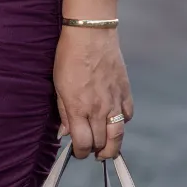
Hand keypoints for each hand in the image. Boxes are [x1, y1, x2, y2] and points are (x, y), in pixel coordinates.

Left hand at [54, 28, 132, 158]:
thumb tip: (65, 133)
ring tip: (107, 148)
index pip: (83, 143)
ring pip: (119, 135)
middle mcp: (99, 109)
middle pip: (102, 143)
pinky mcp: (126, 91)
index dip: (80, 152)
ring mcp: (115, 101)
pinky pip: (128, 115)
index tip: (78, 152)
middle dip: (96, 151)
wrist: (91, 34)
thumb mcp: (58, 86)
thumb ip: (64, 112)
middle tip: (92, 151)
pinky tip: (116, 120)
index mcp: (79, 108)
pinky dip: (123, 122)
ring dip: (112, 145)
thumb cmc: (69, 57)